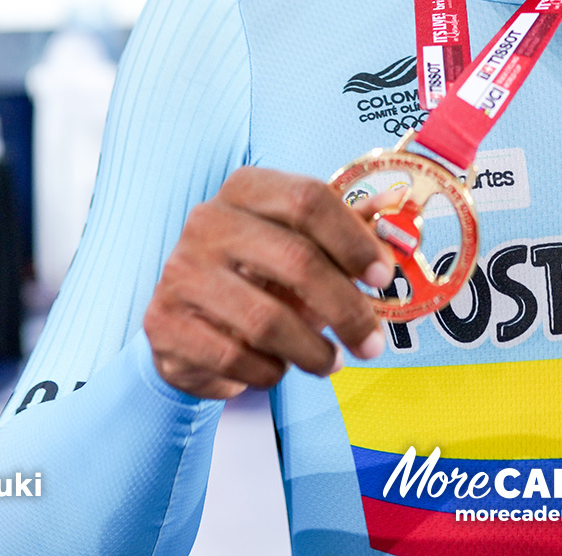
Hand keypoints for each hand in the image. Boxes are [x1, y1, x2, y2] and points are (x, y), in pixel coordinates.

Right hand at [144, 167, 395, 399]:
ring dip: (312, 351)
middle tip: (372, 343)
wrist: (186, 319)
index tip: (384, 278)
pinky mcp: (164, 323)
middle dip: (346, 310)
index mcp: (245, 189)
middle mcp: (208, 222)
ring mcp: (181, 271)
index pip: (309, 200)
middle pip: (297, 261)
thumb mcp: (299, 243)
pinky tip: (280, 369)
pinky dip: (269, 372)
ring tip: (330, 362)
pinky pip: (234, 357)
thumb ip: (346, 230)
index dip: (355, 240)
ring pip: (267, 320)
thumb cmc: (256, 272)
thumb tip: (397, 215)